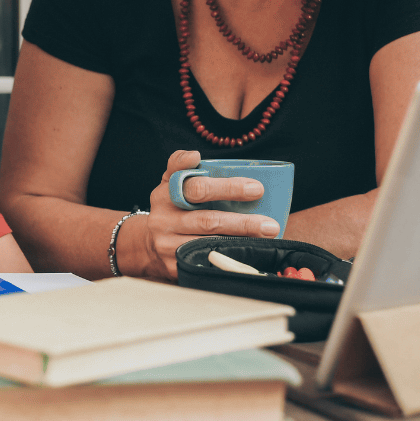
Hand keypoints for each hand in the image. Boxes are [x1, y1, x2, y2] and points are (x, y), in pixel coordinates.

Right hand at [135, 150, 281, 279]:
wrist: (149, 243)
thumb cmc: (172, 207)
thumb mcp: (170, 182)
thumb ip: (180, 164)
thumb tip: (194, 155)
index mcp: (165, 193)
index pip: (196, 187)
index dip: (227, 187)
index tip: (256, 188)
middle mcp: (163, 219)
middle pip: (207, 220)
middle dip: (242, 220)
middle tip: (270, 223)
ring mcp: (168, 245)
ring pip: (211, 242)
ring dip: (243, 239)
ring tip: (268, 233)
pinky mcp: (175, 265)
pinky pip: (208, 260)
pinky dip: (231, 255)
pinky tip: (250, 252)